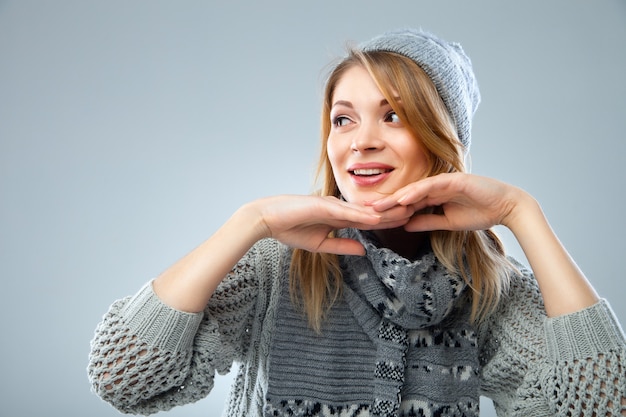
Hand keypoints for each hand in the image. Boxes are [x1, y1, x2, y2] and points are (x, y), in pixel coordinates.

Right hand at [250, 195, 411, 254]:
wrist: (267, 219)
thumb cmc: (290, 228)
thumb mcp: (321, 244)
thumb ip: (343, 245)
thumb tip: (364, 250)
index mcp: (339, 216)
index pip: (369, 219)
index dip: (389, 219)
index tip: (408, 220)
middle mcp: (339, 207)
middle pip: (372, 211)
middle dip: (395, 211)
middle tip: (419, 210)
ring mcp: (332, 204)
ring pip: (364, 209)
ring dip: (386, 211)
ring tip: (407, 211)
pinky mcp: (323, 205)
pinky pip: (347, 212)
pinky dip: (362, 215)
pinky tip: (378, 218)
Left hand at [368, 173, 525, 231]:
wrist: (506, 207)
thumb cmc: (480, 213)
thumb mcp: (448, 222)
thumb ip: (427, 222)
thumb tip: (406, 225)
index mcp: (434, 196)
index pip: (407, 204)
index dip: (390, 211)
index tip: (373, 220)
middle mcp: (435, 186)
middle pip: (406, 195)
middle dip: (386, 204)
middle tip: (365, 212)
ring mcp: (443, 181)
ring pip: (414, 189)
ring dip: (395, 198)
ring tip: (378, 206)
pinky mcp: (453, 179)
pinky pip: (430, 186)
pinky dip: (416, 192)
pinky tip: (402, 199)